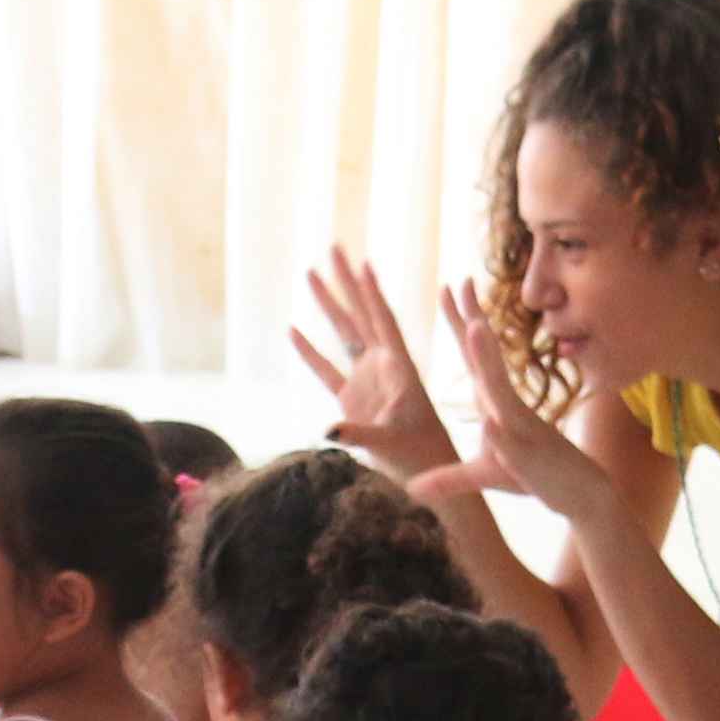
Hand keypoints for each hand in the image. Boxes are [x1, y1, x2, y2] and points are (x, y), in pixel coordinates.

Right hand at [292, 246, 467, 483]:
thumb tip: (328, 430)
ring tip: (310, 273)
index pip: (385, 322)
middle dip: (346, 281)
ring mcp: (366, 380)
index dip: (373, 294)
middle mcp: (383, 366)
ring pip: (343, 334)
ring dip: (328, 304)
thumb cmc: (421, 456)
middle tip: (333, 247)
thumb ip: (360, 434)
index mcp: (401, 368)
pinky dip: (310, 352)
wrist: (426, 472)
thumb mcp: (391, 444)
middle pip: (361, 314)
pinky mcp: (352, 400)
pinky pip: (327, 371)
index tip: (363, 263)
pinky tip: (293, 330)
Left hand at [426, 284, 631, 535]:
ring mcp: (517, 428)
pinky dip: (501, 432)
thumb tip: (412, 487)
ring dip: (487, 360)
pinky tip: (492, 423)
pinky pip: (512, 442)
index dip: (460, 321)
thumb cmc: (534, 475)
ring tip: (474, 328)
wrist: (578, 493)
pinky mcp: (526, 457)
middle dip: (472, 320)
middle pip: (485, 358)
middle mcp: (506, 406)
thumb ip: (446, 479)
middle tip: (461, 281)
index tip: (450, 286)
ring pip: (499, 391)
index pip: (474, 355)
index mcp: (494, 401)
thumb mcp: (482, 476)